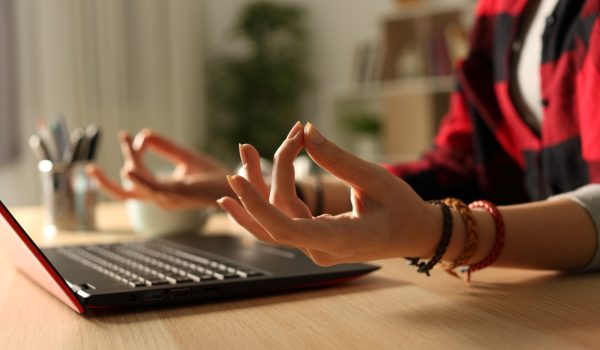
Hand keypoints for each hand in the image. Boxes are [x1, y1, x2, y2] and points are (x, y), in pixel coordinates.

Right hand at [87, 129, 231, 208]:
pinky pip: (151, 188)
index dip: (128, 154)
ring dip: (130, 163)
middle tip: (114, 143)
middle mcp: (160, 197)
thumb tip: (143, 135)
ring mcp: (167, 198)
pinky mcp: (177, 195)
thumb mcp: (185, 157)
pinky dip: (138, 179)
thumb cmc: (212, 175)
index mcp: (161, 191)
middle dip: (108, 174)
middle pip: (124, 188)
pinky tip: (127, 167)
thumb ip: (165, 147)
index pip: (134, 176)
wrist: (238, 185)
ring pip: (134, 186)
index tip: (127, 135)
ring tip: (127, 142)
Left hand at [218, 122, 440, 264]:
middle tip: (247, 145)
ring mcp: (314, 249)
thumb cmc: (401, 207)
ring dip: (255, 190)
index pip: (287, 229)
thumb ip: (338, 158)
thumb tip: (306, 131)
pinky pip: (282, 222)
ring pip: (272, 222)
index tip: (236, 180)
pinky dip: (264, 202)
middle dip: (257, 180)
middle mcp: (321, 250)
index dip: (258, 206)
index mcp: (341, 239)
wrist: (415, 234)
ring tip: (244, 152)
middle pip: (275, 218)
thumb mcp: (375, 178)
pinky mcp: (312, 241)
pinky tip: (241, 187)